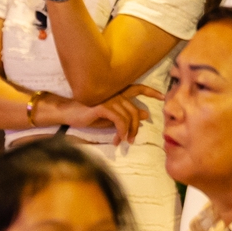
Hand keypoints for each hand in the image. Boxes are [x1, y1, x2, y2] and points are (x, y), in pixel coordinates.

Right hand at [42, 84, 162, 144]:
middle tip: (132, 139)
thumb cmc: (89, 114)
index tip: (163, 97)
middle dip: (136, 127)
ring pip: (128, 117)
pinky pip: (119, 120)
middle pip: (135, 110)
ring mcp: (109, 98)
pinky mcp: (103, 106)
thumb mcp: (111, 116)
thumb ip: (126, 115)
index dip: (151, 91)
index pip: (138, 88)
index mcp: (118, 93)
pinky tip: (116, 140)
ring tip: (123, 141)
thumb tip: (146, 115)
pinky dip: (121, 132)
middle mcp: (115, 93)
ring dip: (128, 132)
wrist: (68, 113)